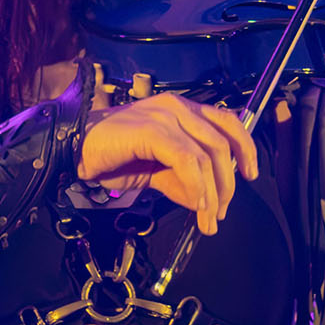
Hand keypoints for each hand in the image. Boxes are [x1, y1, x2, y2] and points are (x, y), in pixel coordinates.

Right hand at [77, 93, 259, 234]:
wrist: (74, 148)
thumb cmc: (109, 155)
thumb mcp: (153, 170)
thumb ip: (180, 181)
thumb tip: (205, 201)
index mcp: (180, 109)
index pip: (227, 121)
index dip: (245, 147)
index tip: (250, 174)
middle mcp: (176, 107)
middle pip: (222, 144)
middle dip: (227, 184)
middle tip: (220, 213)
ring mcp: (165, 115)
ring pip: (207, 154)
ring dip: (212, 193)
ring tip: (208, 217)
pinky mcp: (153, 129)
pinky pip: (187, 160)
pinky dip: (196, 185)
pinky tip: (195, 203)